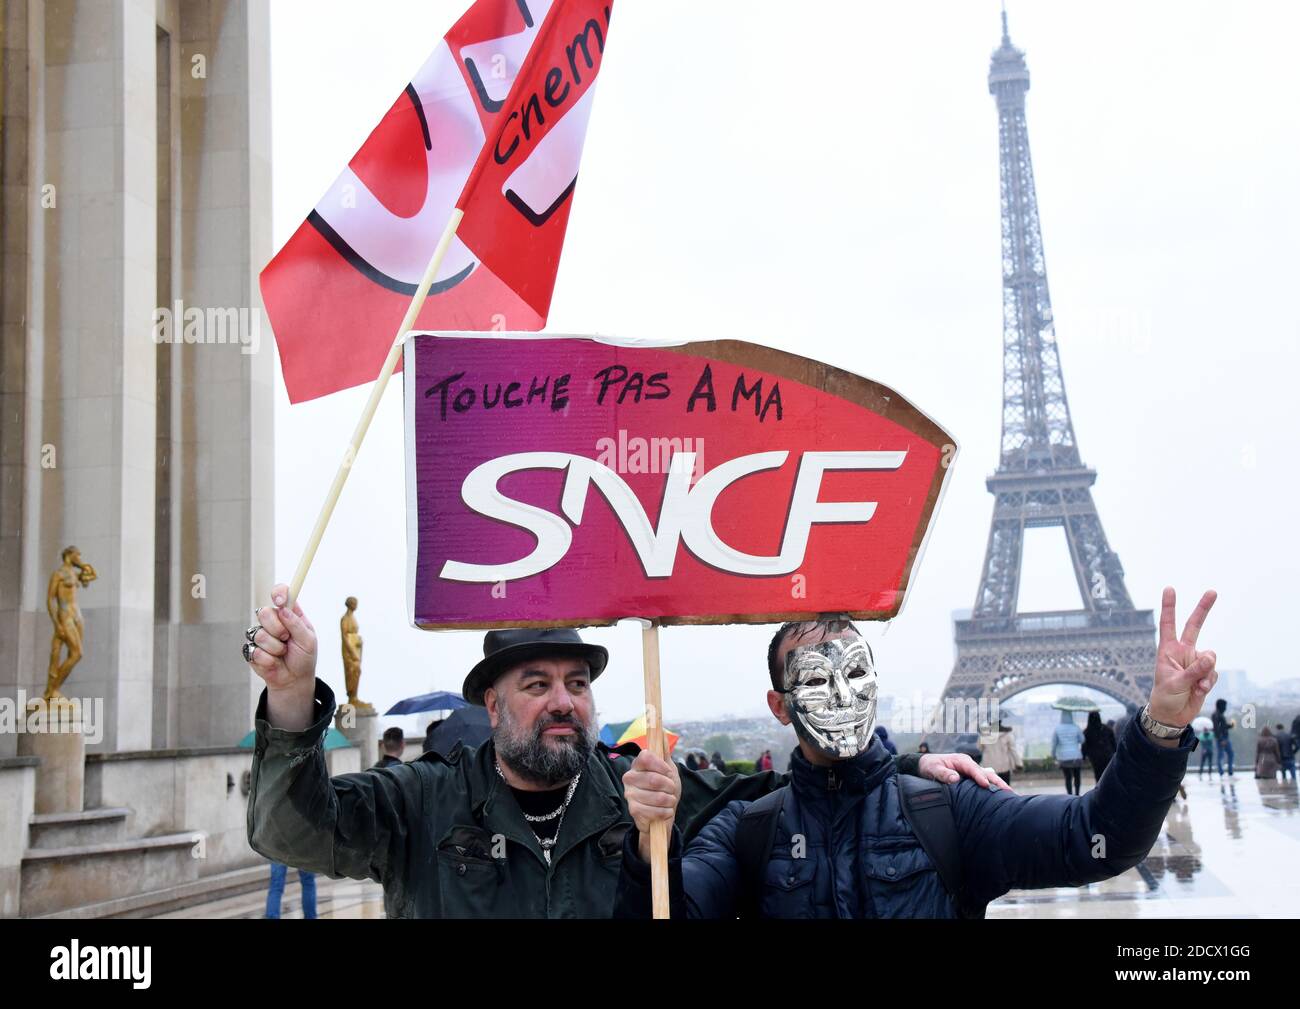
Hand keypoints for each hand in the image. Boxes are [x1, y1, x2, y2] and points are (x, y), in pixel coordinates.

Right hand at [247, 583, 317, 694]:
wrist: (294, 679)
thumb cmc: (304, 657)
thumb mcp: (308, 640)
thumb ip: (297, 624)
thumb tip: (283, 609)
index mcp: (289, 614)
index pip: (281, 594)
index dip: (278, 593)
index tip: (280, 601)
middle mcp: (273, 621)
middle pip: (264, 612)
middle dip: (277, 628)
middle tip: (287, 638)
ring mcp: (260, 634)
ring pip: (259, 634)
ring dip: (275, 648)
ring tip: (283, 653)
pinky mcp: (251, 650)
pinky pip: (255, 651)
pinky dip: (269, 659)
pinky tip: (275, 662)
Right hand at [622, 750, 679, 859]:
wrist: (663, 812)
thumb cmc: (665, 789)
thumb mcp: (668, 769)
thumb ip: (664, 752)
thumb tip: (661, 733)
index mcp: (638, 764)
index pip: (646, 757)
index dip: (661, 765)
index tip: (668, 772)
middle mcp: (630, 777)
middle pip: (653, 779)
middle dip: (669, 786)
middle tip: (671, 789)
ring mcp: (630, 794)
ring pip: (656, 796)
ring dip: (669, 800)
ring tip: (669, 801)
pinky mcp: (633, 810)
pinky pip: (654, 810)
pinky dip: (665, 812)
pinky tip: (665, 811)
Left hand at [919, 752, 1012, 791]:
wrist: (926, 765)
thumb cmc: (930, 766)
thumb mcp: (933, 768)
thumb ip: (943, 773)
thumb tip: (955, 778)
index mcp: (961, 761)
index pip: (973, 769)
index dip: (980, 777)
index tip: (986, 785)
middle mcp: (969, 765)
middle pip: (987, 773)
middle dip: (998, 782)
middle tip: (1009, 792)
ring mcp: (972, 772)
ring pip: (989, 778)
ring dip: (999, 786)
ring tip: (1011, 796)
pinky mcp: (972, 779)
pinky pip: (984, 783)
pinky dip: (993, 789)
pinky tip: (1001, 798)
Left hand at [1149, 586, 1217, 726]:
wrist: (1172, 715)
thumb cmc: (1165, 697)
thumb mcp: (1176, 683)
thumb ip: (1194, 670)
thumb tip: (1210, 656)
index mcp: (1167, 650)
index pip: (1168, 624)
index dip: (1169, 607)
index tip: (1169, 588)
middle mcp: (1182, 652)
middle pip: (1194, 626)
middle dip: (1203, 609)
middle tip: (1213, 591)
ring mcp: (1195, 662)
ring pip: (1210, 658)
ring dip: (1206, 673)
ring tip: (1195, 686)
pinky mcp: (1205, 673)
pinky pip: (1214, 673)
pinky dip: (1209, 682)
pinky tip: (1199, 690)